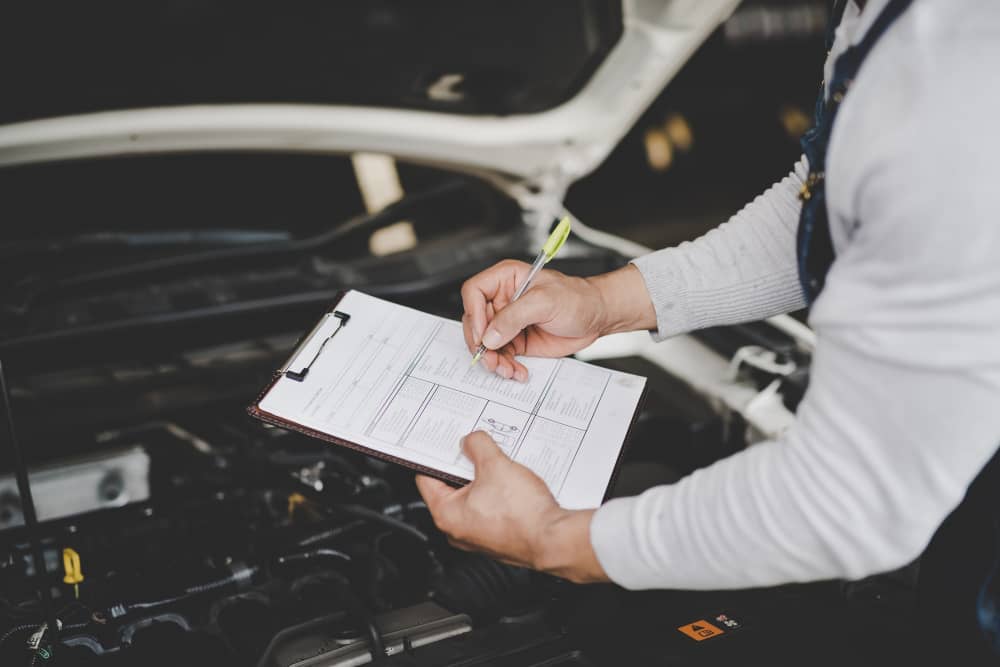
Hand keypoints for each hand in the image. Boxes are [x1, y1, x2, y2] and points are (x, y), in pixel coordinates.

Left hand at [415, 431, 607, 582]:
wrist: (554, 539)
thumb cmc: (523, 515)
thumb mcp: (495, 465)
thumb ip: (478, 446)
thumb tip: (471, 441)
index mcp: (446, 515)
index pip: (427, 478)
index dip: (436, 456)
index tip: (446, 444)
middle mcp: (459, 531)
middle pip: (453, 487)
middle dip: (467, 466)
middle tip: (478, 451)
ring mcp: (479, 536)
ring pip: (475, 497)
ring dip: (486, 479)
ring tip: (500, 466)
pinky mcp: (499, 537)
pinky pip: (491, 508)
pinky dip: (499, 493)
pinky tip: (513, 484)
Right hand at [461, 261, 654, 380]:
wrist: (596, 317)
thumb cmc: (577, 298)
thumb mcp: (545, 302)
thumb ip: (514, 317)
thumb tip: (490, 336)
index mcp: (506, 279)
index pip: (474, 292)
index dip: (474, 315)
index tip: (483, 335)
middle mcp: (503, 300)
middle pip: (475, 322)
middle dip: (481, 344)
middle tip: (490, 359)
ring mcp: (508, 322)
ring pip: (486, 344)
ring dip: (493, 360)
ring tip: (506, 369)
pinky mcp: (516, 340)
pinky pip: (501, 356)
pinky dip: (506, 367)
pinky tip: (517, 371)